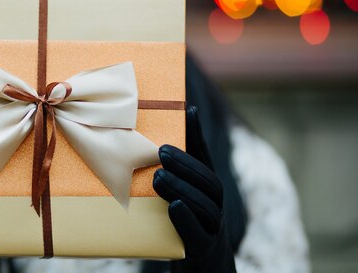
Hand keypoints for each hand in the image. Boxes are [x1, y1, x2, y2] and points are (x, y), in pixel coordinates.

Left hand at [153, 106, 235, 272]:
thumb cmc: (183, 225)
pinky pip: (200, 234)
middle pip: (208, 180)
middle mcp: (215, 204)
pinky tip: (174, 207)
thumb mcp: (176, 196)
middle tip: (160, 151)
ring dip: (182, 188)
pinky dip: (187, 220)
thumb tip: (152, 139)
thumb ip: (169, 172)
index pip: (206, 158)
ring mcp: (214, 228)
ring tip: (158, 177)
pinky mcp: (205, 250)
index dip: (198, 135)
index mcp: (207, 188)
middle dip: (185, 163)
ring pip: (206, 205)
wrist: (201, 270)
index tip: (189, 110)